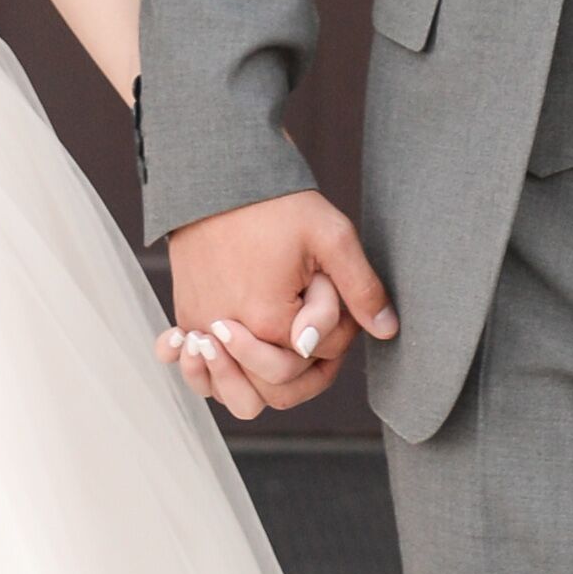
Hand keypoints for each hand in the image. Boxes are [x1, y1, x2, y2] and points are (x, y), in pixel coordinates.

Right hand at [161, 196, 395, 421]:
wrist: (216, 177)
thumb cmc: (274, 204)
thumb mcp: (331, 236)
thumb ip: (360, 288)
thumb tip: (386, 329)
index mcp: (269, 320)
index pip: (315, 361)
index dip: (335, 336)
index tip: (329, 296)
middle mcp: (230, 335)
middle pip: (276, 391)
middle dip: (302, 368)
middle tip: (308, 326)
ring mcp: (201, 330)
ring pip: (235, 396)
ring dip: (262, 384)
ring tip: (277, 353)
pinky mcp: (186, 319)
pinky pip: (198, 373)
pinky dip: (211, 377)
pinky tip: (227, 361)